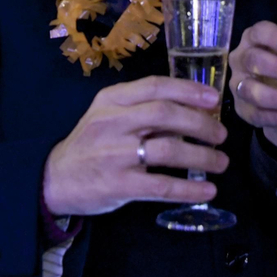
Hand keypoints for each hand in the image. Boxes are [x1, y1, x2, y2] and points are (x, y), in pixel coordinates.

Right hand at [43, 75, 228, 216]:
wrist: (54, 178)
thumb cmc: (90, 144)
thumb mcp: (107, 115)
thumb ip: (141, 109)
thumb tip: (192, 111)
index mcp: (111, 100)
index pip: (155, 86)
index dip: (189, 90)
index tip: (214, 99)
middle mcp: (112, 122)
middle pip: (165, 114)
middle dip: (201, 123)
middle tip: (221, 135)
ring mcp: (115, 154)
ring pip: (169, 149)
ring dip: (202, 156)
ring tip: (221, 162)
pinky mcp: (118, 185)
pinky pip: (162, 185)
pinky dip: (190, 188)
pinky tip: (208, 190)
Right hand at [230, 21, 276, 151]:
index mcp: (257, 40)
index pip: (259, 31)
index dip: (273, 37)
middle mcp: (242, 59)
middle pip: (253, 59)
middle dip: (276, 68)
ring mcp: (238, 85)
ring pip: (249, 89)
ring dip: (274, 96)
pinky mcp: (242, 110)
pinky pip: (255, 114)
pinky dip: (275, 117)